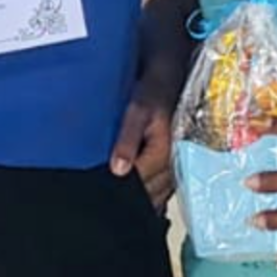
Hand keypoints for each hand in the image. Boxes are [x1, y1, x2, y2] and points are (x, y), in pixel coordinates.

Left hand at [111, 83, 176, 208]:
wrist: (169, 80)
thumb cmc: (153, 93)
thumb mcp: (136, 111)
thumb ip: (128, 140)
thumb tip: (118, 170)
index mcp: (163, 153)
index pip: (139, 184)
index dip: (119, 189)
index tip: (100, 190)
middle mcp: (174, 164)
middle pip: (148, 194)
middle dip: (129, 195)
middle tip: (106, 192)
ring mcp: (176, 167)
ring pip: (157, 195)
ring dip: (140, 196)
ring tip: (119, 191)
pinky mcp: (174, 166)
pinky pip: (162, 190)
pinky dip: (149, 193)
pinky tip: (135, 189)